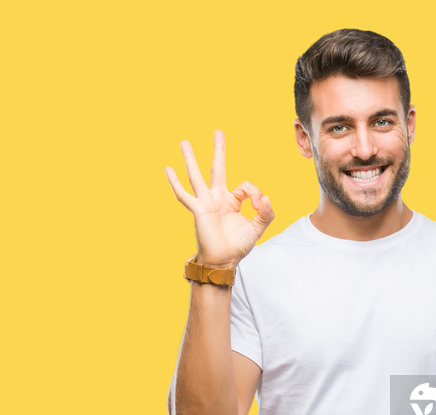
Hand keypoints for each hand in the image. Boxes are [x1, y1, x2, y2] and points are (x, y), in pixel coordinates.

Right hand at [165, 130, 273, 267]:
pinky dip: (175, 182)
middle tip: (218, 131)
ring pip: (197, 176)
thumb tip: (267, 198)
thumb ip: (266, 213)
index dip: (255, 194)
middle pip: (217, 168)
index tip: (259, 206)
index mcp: (231, 201)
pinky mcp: (197, 210)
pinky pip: (184, 195)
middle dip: (218, 150)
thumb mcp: (258, 228)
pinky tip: (167, 169)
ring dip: (190, 158)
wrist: (223, 261)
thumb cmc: (237, 246)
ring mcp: (205, 202)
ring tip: (183, 142)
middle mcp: (217, 198)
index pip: (245, 186)